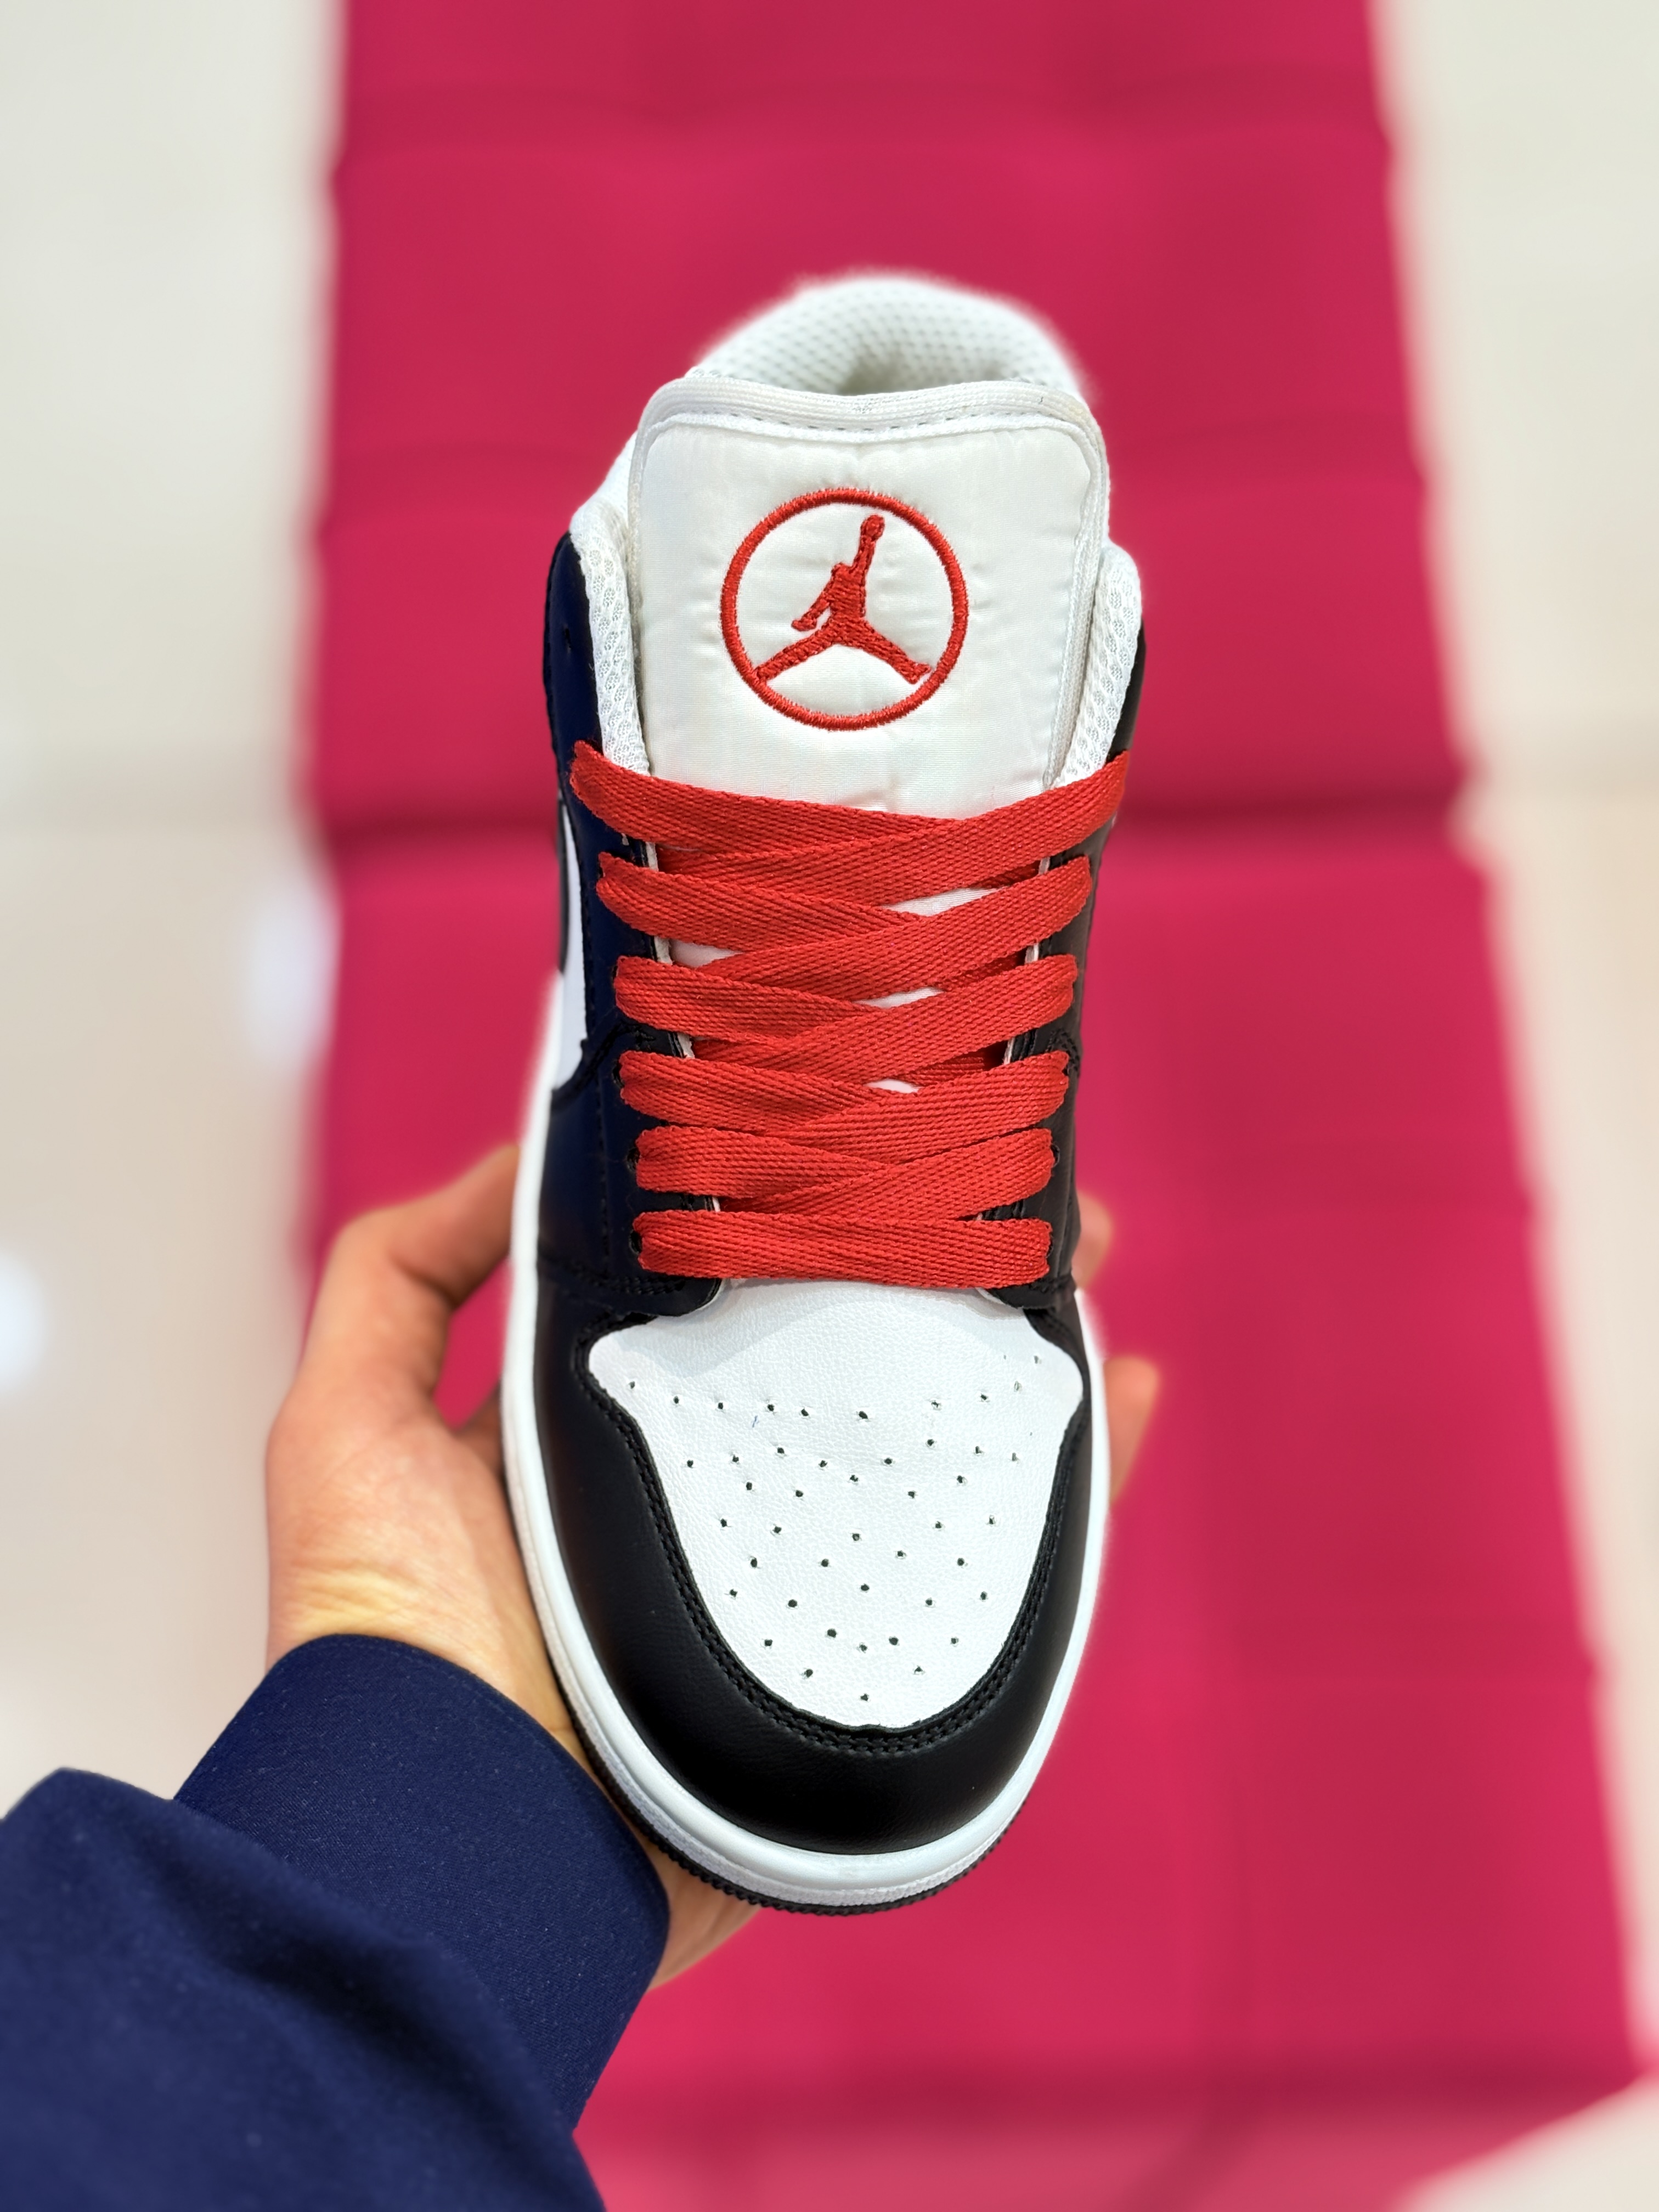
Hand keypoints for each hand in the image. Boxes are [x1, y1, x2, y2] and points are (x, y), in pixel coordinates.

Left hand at [265, 1150, 1156, 1985]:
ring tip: (1083, 1268)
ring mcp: (795, 1564)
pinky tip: (1128, 1397)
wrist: (459, 1832)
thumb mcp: (343, 1419)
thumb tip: (523, 1157)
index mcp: (613, 1421)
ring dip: (1017, 1351)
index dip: (795, 1219)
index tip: (857, 1144)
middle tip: (1011, 1194)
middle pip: (848, 1352)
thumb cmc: (384, 1629)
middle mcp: (712, 1483)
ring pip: (933, 1437)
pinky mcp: (858, 1648)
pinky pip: (993, 1558)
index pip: (727, 1294)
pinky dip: (1075, 1486)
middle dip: (930, 1271)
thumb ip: (403, 1271)